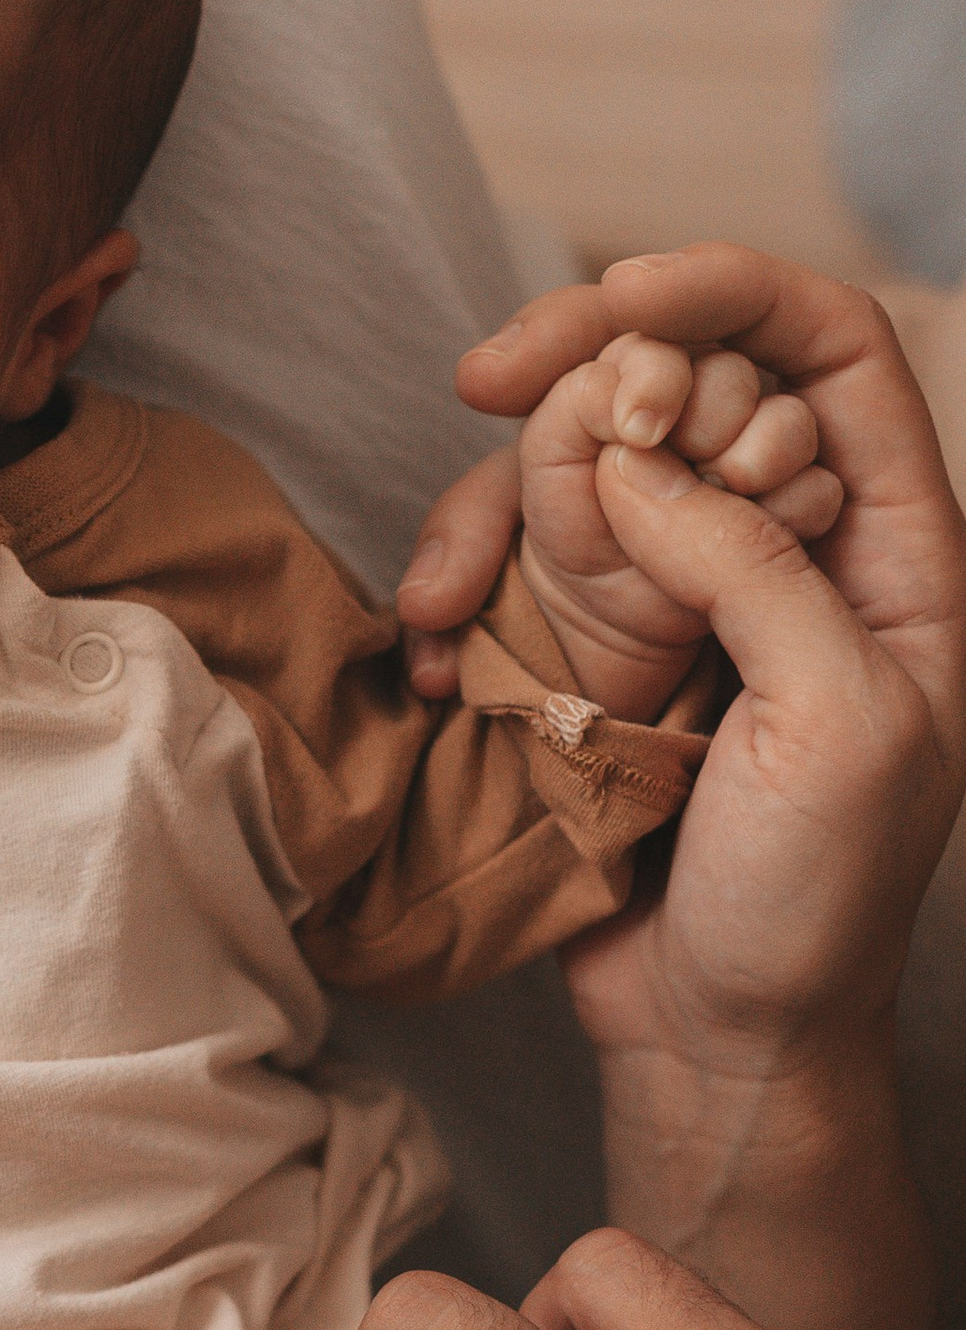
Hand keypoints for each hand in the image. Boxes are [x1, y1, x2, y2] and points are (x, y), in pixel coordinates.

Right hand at [406, 248, 965, 1072]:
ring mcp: (681, 597)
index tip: (614, 297)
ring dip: (499, 496)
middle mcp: (788, 548)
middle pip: (689, 375)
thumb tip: (632, 453)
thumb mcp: (834, 724)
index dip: (727, 290)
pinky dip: (465, 583)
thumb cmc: (813, 903)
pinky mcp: (591, 651)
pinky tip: (435, 644)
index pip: (826, 347)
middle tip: (485, 381)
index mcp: (895, 548)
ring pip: (583, 464)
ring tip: (445, 593)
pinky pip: (519, 564)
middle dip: (583, 363)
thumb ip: (751, 569)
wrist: (719, 1038)